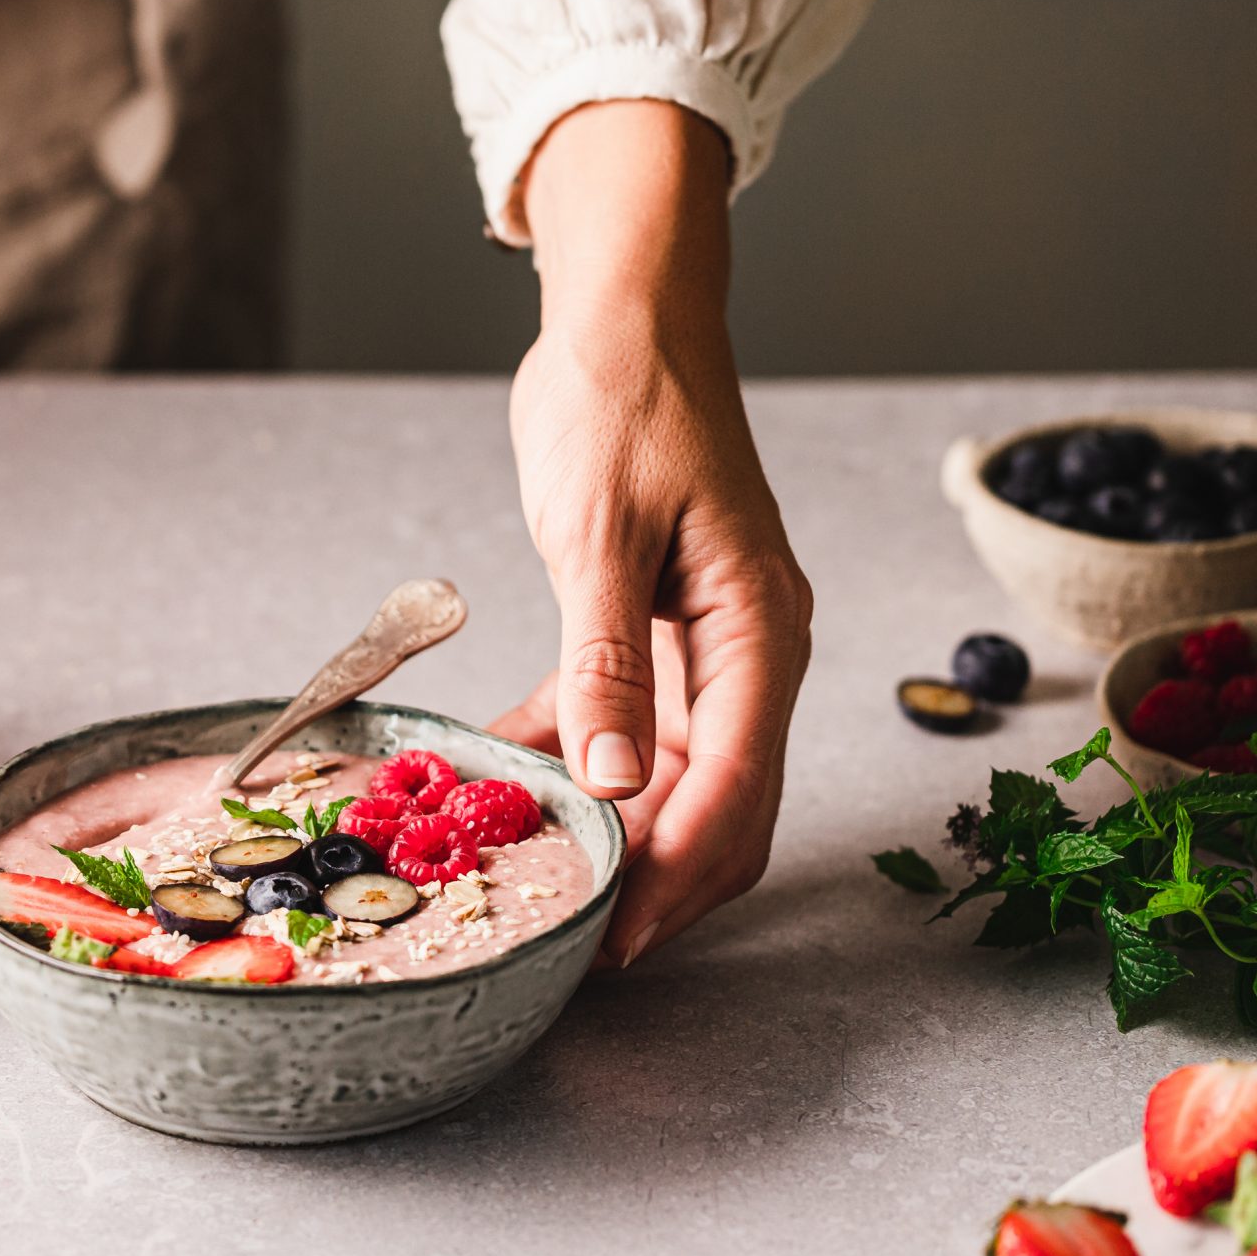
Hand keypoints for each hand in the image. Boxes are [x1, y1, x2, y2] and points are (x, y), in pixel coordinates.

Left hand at [488, 101, 810, 966]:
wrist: (626, 313)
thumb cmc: (626, 400)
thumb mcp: (603, 531)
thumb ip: (608, 663)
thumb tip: (614, 786)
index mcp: (759, 633)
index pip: (733, 790)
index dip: (674, 877)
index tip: (613, 942)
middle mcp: (747, 652)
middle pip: (714, 805)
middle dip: (651, 881)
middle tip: (567, 942)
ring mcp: (701, 644)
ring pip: (666, 777)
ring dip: (605, 827)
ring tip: (527, 878)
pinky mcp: (649, 627)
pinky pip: (616, 722)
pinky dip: (566, 756)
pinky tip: (497, 784)